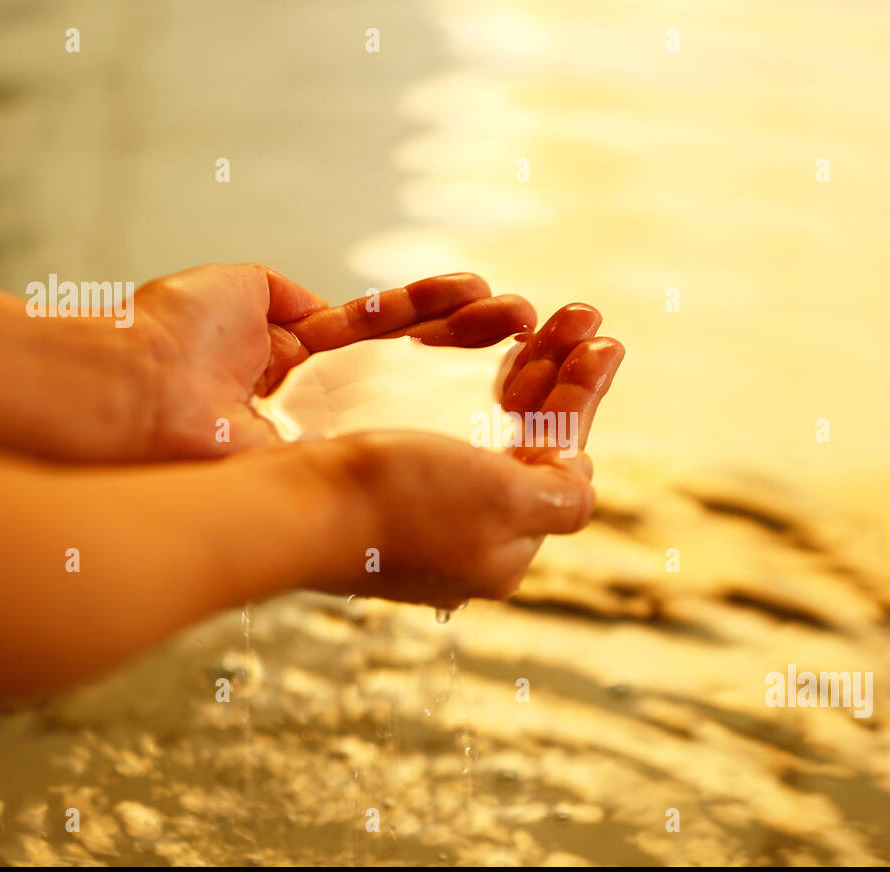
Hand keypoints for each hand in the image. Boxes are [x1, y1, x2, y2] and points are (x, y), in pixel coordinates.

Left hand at [137, 263, 535, 458]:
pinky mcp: (332, 458)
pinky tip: (497, 365)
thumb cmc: (168, 334)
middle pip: (413, 360)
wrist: (130, 391)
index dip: (434, 311)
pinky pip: (398, 420)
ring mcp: (332, 431)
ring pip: (417, 389)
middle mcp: (323, 399)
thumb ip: (291, 298)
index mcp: (300, 355)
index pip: (384, 328)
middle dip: (473, 335)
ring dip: (476, 356)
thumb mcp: (240, 290)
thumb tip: (327, 313)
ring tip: (531, 330)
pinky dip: (446, 395)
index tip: (483, 296)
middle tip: (531, 319)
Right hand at [320, 303, 622, 605]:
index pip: (558, 460)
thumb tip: (579, 472)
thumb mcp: (507, 505)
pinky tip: (466, 330)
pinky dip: (451, 364)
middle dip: (554, 367)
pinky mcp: (369, 467)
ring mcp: (414, 496)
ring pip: (477, 412)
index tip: (603, 345)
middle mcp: (461, 524)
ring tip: (526, 309)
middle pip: (522, 432)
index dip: (582, 398)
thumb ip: (560, 495)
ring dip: (510, 356)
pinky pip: (426, 406)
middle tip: (580, 314)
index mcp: (501, 544)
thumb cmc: (395, 504)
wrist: (287, 504)